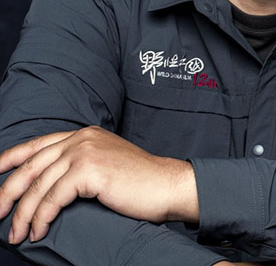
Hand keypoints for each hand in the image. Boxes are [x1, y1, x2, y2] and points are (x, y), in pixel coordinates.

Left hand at [0, 126, 198, 243]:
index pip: (39, 144)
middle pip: (32, 164)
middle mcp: (82, 138)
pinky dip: (41, 217)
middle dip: (8, 191)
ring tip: (16, 235)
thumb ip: (80, 164)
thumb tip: (49, 187)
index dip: (11, 157)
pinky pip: (53, 197)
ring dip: (23, 213)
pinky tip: (38, 231)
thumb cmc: (138, 182)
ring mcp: (86, 151)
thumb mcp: (105, 164)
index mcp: (84, 134)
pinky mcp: (90, 169)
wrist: (165, 184)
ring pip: (39, 184)